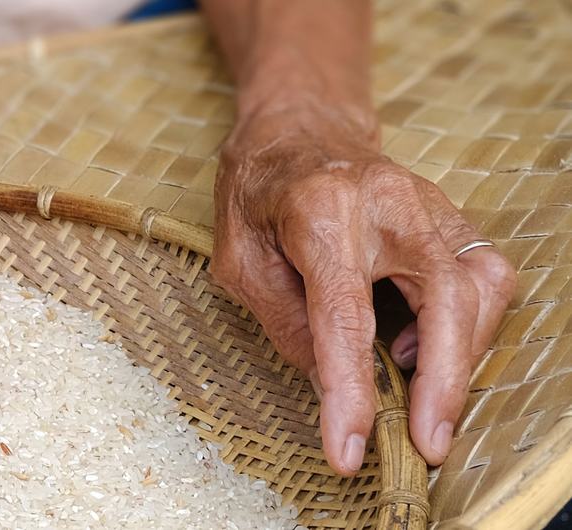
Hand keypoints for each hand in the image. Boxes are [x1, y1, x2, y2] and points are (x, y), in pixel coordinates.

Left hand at [210, 102, 515, 474]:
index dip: (349, 390)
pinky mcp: (448, 213)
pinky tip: (424, 349)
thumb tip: (330, 386)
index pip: (344, 314)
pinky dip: (469, 326)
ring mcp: (427, 202)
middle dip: (443, 382)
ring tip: (421, 402)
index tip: (348, 450)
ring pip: (479, 286)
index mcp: (319, 210)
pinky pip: (485, 275)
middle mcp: (386, 201)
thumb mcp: (239, 259)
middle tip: (428, 446)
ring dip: (461, 358)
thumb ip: (283, 320)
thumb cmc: (256, 192)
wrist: (296, 124)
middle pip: (443, 296)